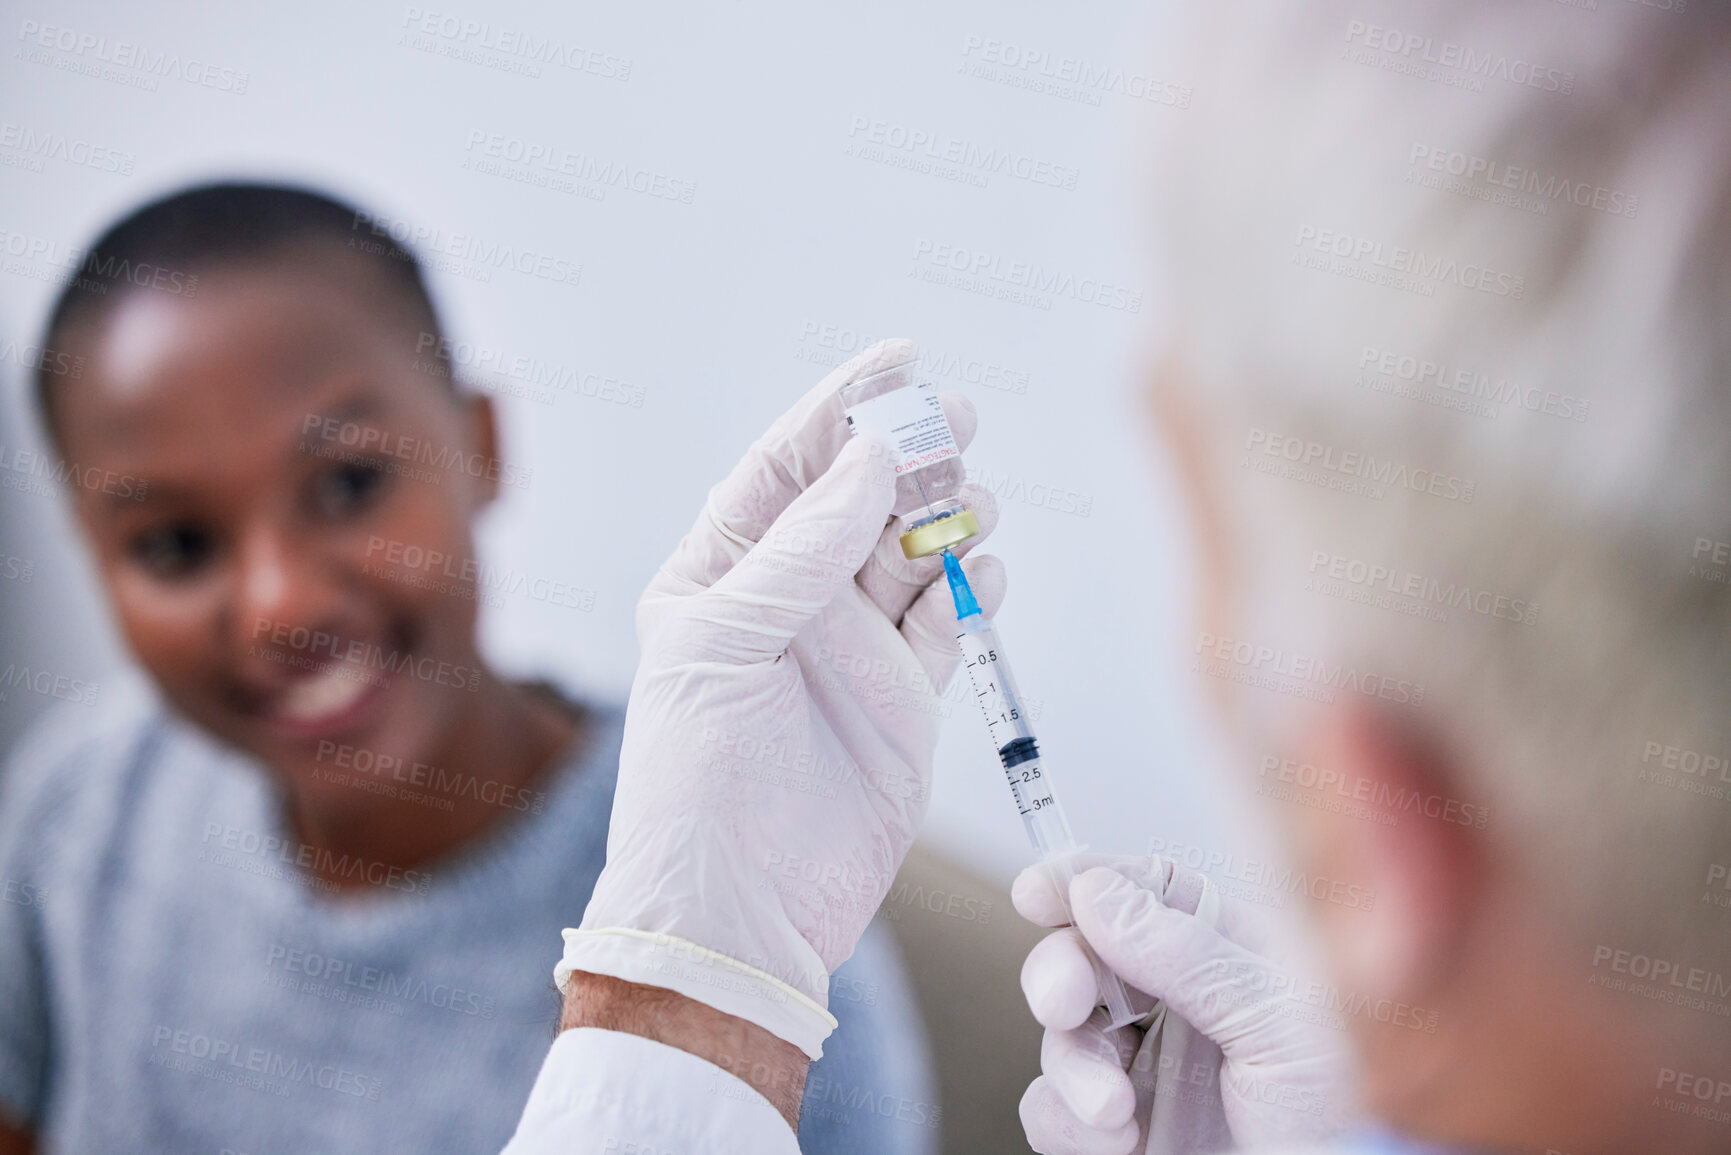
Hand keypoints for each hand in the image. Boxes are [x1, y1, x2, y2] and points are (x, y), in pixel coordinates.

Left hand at [557, 339, 1003, 1058]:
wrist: (739, 908)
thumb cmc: (699, 776)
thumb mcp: (727, 642)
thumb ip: (803, 551)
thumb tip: (869, 458)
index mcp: (723, 576)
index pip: (784, 468)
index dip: (837, 410)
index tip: (895, 360)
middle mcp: (789, 603)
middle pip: (860, 501)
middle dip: (908, 452)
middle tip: (958, 415)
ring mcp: (851, 650)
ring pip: (912, 554)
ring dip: (948, 514)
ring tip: (975, 492)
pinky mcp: (905, 700)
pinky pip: (947, 622)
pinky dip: (972, 587)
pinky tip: (987, 564)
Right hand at [1014, 854, 1353, 1153]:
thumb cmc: (1345, 1117)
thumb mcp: (1279, 1020)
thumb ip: (1187, 953)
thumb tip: (1098, 890)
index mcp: (1232, 954)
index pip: (1146, 890)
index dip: (1085, 880)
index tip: (1037, 892)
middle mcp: (1184, 1003)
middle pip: (1086, 954)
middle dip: (1061, 972)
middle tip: (1064, 1002)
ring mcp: (1150, 1067)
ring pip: (1063, 1034)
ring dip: (1073, 1066)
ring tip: (1115, 1110)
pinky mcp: (1124, 1129)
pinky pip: (1052, 1110)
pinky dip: (1067, 1124)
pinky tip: (1117, 1141)